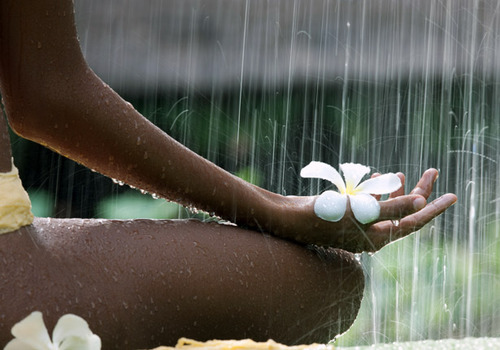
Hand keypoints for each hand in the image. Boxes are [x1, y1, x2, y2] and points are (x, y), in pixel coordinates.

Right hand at [272, 169, 456, 252]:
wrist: (289, 217)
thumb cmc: (324, 216)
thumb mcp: (362, 212)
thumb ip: (393, 207)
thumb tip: (422, 202)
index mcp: (378, 238)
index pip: (414, 223)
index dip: (435, 208)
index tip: (453, 196)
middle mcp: (371, 233)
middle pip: (403, 213)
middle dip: (419, 192)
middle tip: (433, 171)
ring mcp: (358, 224)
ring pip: (386, 205)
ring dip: (397, 188)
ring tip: (405, 172)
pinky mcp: (348, 214)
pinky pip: (370, 201)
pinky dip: (376, 189)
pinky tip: (376, 177)